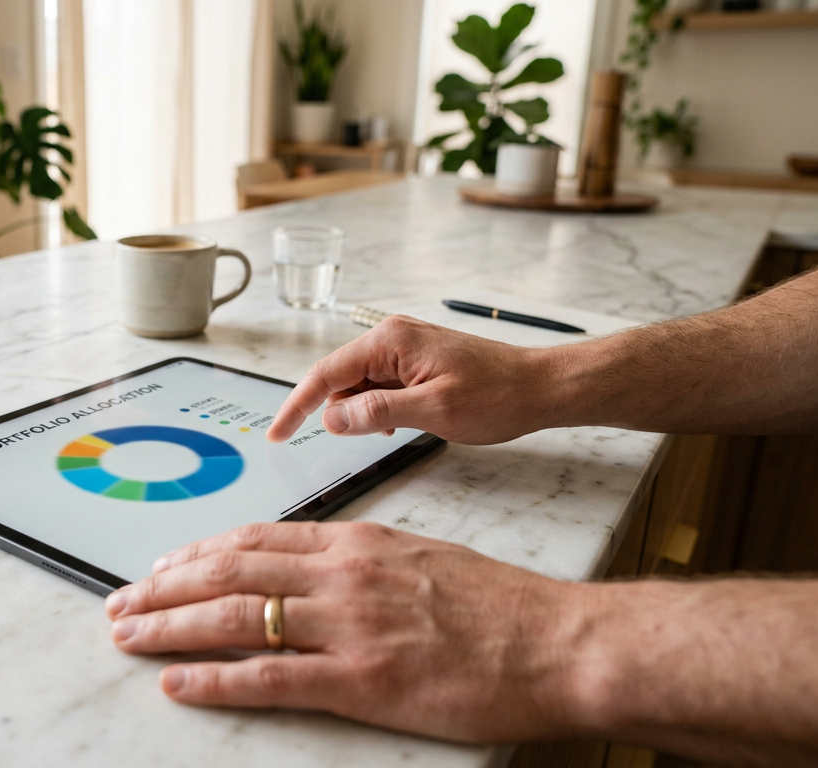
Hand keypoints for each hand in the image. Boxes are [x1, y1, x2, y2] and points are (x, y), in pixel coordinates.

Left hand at [104, 521, 589, 743]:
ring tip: (126, 634)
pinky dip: (215, 678)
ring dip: (170, 625)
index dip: (195, 553)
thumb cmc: (497, 605)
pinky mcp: (362, 681)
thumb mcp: (419, 559)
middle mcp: (340, 575)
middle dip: (164, 587)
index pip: (253, 540)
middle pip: (228, 571)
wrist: (556, 641)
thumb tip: (310, 566)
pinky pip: (270, 676)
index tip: (160, 566)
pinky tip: (177, 683)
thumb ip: (359, 561)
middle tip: (119, 600)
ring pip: (235, 616)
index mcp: (354, 544)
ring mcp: (347, 626)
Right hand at [266, 315, 562, 444]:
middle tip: (376, 436)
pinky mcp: (415, 362)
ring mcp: (403, 348)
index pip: (325, 374)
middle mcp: (391, 337)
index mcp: (389, 341)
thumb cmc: (497, 395)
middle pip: (338, 379)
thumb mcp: (433, 410)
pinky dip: (380, 409)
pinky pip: (379, 387)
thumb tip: (332, 418)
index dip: (296, 407)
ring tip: (402, 428)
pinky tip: (403, 423)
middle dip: (341, 412)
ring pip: (358, 386)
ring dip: (365, 413)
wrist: (541, 387)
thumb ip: (377, 412)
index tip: (276, 435)